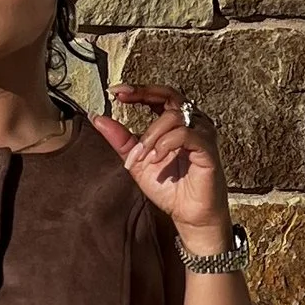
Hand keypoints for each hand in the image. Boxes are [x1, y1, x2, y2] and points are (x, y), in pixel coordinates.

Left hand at [92, 83, 234, 253]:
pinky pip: (185, 134)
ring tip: (143, 156)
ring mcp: (202, 133)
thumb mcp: (136, 161)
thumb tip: (97, 118)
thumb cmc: (169, 188)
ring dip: (151, 135)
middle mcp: (192, 122)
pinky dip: (165, 144)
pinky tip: (156, 159)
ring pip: (173, 116)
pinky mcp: (207, 148)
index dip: (138, 89)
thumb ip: (120, 140)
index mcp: (176, 123)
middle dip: (144, 94)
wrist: (187, 215)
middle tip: (123, 98)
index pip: (159, 95)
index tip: (115, 90)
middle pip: (169, 94)